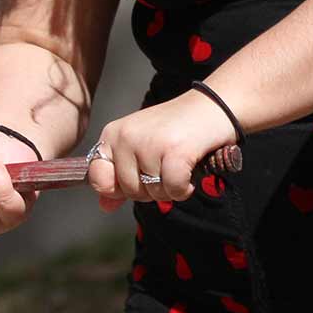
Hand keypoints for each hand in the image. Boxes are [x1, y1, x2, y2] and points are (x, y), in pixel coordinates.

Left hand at [87, 90, 237, 212]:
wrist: (214, 106)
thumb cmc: (178, 129)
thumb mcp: (142, 149)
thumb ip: (120, 178)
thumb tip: (104, 206)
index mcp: (113, 133)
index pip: (98, 178)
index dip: (120, 186)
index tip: (142, 173)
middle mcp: (126, 136)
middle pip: (129, 191)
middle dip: (152, 188)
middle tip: (168, 165)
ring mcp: (149, 142)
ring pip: (152, 193)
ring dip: (171, 188)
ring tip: (181, 164)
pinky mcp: (173, 151)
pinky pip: (172, 190)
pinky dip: (184, 189)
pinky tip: (191, 172)